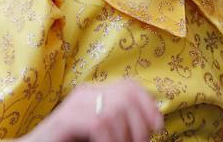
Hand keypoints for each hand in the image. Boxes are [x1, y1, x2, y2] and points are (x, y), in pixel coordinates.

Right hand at [21, 80, 162, 141]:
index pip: (130, 86)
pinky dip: (109, 141)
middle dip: (139, 124)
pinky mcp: (65, 119)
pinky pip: (98, 123)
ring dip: (125, 137)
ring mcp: (74, 104)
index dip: (148, 104)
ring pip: (114, 111)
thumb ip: (120, 125)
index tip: (157, 126)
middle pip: (126, 96)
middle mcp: (86, 93)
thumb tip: (151, 126)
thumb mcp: (102, 132)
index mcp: (96, 93)